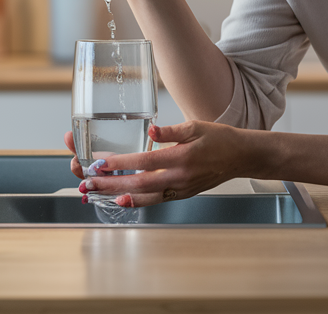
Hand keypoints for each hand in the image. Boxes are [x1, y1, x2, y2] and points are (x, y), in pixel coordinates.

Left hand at [69, 121, 251, 207]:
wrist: (241, 157)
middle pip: (138, 185)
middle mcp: (179, 178)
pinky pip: (154, 201)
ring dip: (117, 195)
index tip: (99, 163)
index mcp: (182, 158)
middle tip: (87, 183)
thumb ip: (172, 130)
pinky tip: (119, 199)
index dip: (120, 164)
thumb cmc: (219, 138)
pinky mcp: (180, 195)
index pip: (144, 161)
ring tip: (95, 193)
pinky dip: (135, 201)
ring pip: (144, 197)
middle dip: (109, 184)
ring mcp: (179, 189)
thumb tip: (152, 129)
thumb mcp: (196, 126)